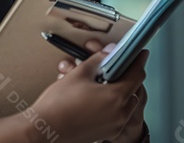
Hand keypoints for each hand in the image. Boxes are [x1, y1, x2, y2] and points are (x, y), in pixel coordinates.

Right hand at [30, 42, 147, 142]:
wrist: (44, 130)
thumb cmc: (58, 105)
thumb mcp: (80, 73)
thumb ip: (99, 59)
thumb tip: (110, 51)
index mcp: (116, 97)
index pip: (137, 74)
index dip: (138, 60)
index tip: (139, 53)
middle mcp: (120, 114)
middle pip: (132, 89)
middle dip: (126, 75)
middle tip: (116, 65)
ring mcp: (114, 125)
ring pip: (125, 103)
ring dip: (118, 91)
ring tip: (102, 82)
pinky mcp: (106, 133)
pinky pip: (116, 115)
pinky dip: (111, 105)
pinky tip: (96, 98)